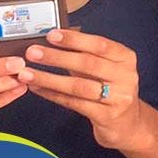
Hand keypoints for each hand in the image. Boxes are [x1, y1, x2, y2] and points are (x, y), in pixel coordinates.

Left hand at [18, 30, 149, 151]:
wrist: (129, 123)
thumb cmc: (111, 89)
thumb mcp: (106, 68)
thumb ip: (86, 53)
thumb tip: (55, 38)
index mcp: (126, 58)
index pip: (99, 44)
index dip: (74, 39)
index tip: (51, 35)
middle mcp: (126, 76)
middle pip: (88, 64)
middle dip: (57, 57)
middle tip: (33, 52)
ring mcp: (118, 98)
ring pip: (78, 86)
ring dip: (50, 78)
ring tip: (28, 73)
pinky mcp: (107, 116)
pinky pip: (74, 103)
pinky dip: (53, 95)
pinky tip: (38, 89)